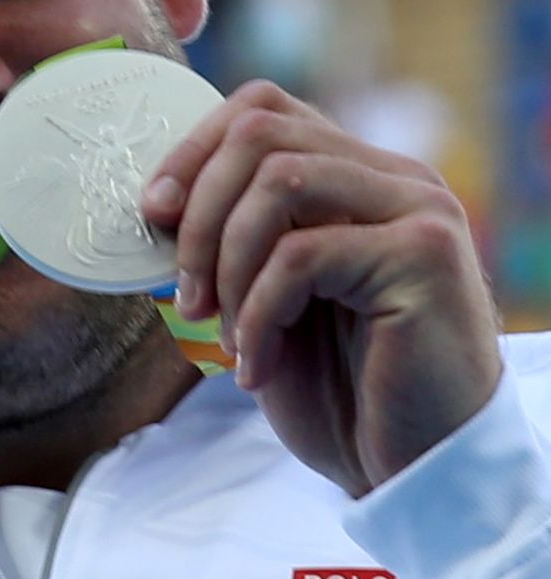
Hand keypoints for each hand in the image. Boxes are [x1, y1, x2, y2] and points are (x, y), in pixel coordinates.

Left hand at [142, 80, 502, 496]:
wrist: (413, 470)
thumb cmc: (338, 388)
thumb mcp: (268, 299)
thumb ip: (236, 238)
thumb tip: (157, 202)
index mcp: (359, 175)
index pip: (263, 108)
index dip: (192, 151)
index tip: (152, 214)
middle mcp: (396, 177)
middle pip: (262, 135)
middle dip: (199, 215)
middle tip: (184, 295)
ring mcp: (419, 210)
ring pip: (280, 182)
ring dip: (227, 262)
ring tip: (220, 331)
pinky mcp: (426, 257)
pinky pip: (302, 256)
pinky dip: (257, 314)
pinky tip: (258, 366)